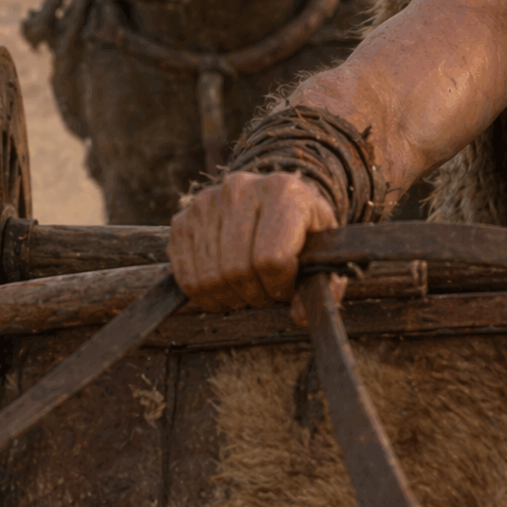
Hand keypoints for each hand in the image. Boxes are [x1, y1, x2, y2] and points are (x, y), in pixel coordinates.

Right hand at [168, 171, 345, 324]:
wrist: (277, 197)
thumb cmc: (304, 227)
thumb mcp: (324, 249)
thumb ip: (322, 285)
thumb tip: (300, 317)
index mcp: (282, 191)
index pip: (271, 259)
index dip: (280, 286)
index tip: (288, 287)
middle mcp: (240, 189)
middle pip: (237, 270)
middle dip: (256, 294)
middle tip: (267, 292)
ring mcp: (206, 202)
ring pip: (210, 278)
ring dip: (231, 297)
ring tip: (249, 288)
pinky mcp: (182, 220)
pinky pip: (186, 277)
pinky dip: (205, 295)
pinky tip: (226, 288)